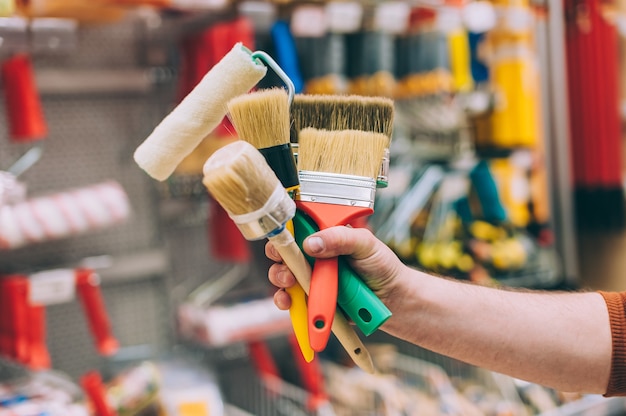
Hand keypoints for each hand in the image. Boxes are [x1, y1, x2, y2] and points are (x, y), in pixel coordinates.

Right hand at [266, 225, 404, 310]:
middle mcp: (313, 254)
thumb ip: (340, 239)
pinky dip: (285, 299)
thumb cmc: (382, 266)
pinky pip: (290, 298)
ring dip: (280, 277)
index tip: (282, 234)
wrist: (393, 301)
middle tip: (286, 263)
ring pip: (282, 273)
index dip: (284, 228)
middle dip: (278, 255)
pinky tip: (289, 300)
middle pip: (284, 249)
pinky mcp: (310, 298)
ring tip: (290, 282)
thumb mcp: (365, 244)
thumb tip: (311, 243)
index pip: (296, 224)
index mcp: (324, 234)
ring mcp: (310, 276)